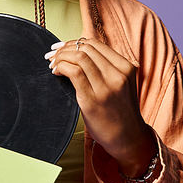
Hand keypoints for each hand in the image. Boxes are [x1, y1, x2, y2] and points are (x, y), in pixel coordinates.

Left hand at [45, 38, 156, 176]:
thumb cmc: (121, 113)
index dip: (75, 43)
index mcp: (126, 67)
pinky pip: (74, 73)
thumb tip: (78, 55)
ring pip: (79, 57)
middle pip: (85, 48)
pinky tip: (56, 72)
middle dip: (64, 48)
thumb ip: (107, 69)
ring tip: (52, 64)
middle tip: (53, 55)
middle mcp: (117, 74)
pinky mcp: (92, 100)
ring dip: (60, 57)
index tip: (62, 47)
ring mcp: (106, 87)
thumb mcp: (121, 85)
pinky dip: (61, 67)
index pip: (95, 45)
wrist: (129, 139)